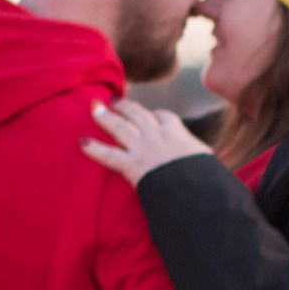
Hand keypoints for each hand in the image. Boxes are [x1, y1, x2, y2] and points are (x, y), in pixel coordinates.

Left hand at [80, 97, 212, 186]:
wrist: (196, 189)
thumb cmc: (206, 178)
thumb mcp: (207, 162)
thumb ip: (200, 156)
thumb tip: (206, 161)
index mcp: (178, 133)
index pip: (164, 117)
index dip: (155, 115)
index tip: (151, 115)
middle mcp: (158, 135)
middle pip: (139, 114)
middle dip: (126, 106)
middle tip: (114, 100)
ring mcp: (143, 148)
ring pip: (120, 127)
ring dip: (105, 115)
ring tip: (94, 106)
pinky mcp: (132, 165)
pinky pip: (108, 155)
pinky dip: (94, 149)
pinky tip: (81, 142)